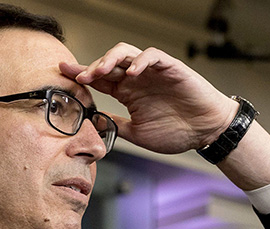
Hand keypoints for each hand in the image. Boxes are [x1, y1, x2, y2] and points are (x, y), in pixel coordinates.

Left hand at [60, 43, 238, 153]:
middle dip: (90, 67)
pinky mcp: (170, 68)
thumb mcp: (138, 134)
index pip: (99, 80)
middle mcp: (136, 79)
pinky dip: (141, 61)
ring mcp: (152, 72)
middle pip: (108, 64)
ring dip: (110, 59)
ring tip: (100, 71)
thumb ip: (117, 126)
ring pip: (126, 53)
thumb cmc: (177, 132)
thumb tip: (94, 125)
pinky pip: (152, 56)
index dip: (81, 75)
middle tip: (78, 75)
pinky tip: (131, 73)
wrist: (206, 132)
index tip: (63, 73)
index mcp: (127, 93)